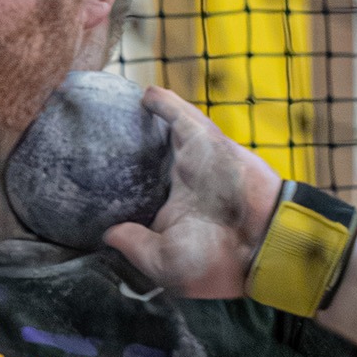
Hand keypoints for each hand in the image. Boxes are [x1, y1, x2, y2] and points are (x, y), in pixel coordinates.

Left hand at [103, 86, 282, 297]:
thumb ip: (135, 245)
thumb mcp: (164, 262)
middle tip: (101, 139)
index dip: (124, 187)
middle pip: (151, 160)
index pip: (142, 194)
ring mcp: (193, 162)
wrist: (261, 242)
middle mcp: (183, 184)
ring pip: (164, 135)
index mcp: (173, 213)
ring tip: (119, 107)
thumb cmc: (216, 261)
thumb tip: (107, 235)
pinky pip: (179, 116)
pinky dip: (162, 103)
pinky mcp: (205, 141)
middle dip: (131, 150)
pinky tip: (144, 94)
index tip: (95, 182)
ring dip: (145, 121)